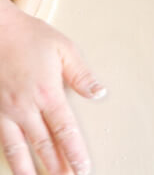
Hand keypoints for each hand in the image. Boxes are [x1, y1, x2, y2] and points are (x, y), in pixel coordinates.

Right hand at [0, 0, 103, 174]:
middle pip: (44, 145)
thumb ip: (82, 75)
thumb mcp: (64, 49)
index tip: (83, 168)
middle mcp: (24, 107)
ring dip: (30, 169)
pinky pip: (1, 140)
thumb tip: (99, 93)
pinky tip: (15, 165)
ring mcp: (5, 111)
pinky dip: (9, 155)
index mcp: (47, 93)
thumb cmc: (28, 36)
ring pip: (18, 149)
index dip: (74, 152)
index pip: (64, 131)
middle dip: (57, 167)